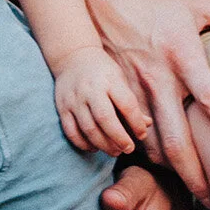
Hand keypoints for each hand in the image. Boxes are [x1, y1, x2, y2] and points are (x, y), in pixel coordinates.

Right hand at [54, 44, 151, 159]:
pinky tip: (95, 148)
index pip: (126, 105)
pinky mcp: (62, 108)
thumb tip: (147, 125)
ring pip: (88, 128)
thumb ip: (132, 103)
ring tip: (115, 151)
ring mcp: (74, 99)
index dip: (136, 123)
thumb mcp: (120, 80)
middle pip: (105, 119)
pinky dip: (83, 143)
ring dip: (104, 144)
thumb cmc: (103, 72)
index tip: (141, 134)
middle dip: (119, 138)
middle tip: (129, 149)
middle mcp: (91, 90)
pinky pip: (72, 131)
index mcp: (110, 80)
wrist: (72, 58)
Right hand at [82, 0, 209, 202]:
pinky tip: (166, 167)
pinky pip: (132, 136)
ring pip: (151, 146)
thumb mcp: (203, 3)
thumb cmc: (159, 0)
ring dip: (171, 173)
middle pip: (177, 139)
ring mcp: (133, 90)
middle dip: (196, 176)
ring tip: (194, 190)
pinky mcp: (115, 97)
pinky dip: (148, 156)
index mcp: (184, 54)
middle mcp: (158, 77)